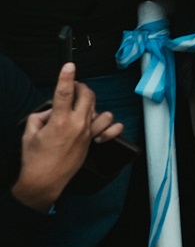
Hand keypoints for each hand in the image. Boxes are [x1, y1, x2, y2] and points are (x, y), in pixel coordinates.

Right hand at [12, 63, 107, 210]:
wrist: (44, 180)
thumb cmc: (35, 158)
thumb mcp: (29, 132)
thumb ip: (41, 115)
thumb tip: (51, 109)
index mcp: (59, 121)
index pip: (65, 93)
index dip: (67, 77)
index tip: (69, 66)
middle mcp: (77, 125)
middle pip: (87, 95)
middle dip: (80, 87)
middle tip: (72, 88)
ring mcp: (88, 133)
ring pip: (100, 109)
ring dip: (91, 104)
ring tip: (80, 108)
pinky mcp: (93, 142)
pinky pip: (111, 129)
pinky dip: (110, 124)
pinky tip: (101, 123)